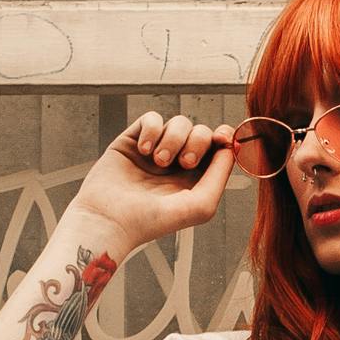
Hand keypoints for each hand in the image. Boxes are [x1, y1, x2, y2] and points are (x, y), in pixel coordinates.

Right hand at [72, 111, 241, 257]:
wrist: (109, 220)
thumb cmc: (153, 221)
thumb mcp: (200, 205)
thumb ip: (220, 175)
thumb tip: (230, 147)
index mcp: (195, 179)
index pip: (216, 149)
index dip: (223, 138)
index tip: (223, 139)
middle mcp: (176, 164)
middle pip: (201, 131)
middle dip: (198, 141)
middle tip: (184, 163)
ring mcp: (154, 150)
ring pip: (178, 122)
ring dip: (173, 139)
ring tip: (158, 161)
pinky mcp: (133, 140)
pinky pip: (152, 118)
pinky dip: (152, 130)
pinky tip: (144, 150)